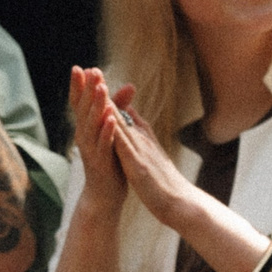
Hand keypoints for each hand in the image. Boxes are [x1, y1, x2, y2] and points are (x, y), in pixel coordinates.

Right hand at [69, 68, 131, 218]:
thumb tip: (130, 84)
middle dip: (87, 89)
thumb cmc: (109, 158)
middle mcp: (84, 136)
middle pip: (84, 109)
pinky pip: (103, 144)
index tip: (80, 67)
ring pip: (92, 124)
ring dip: (97, 106)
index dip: (79, 86)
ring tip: (101, 88)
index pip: (80, 103)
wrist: (104, 193)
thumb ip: (120, 108)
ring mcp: (90, 149)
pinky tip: (112, 118)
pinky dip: (107, 131)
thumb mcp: (114, 130)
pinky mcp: (100, 162)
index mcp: (86, 128)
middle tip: (90, 70)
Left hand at [103, 85, 203, 229]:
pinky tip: (108, 121)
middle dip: (106, 93)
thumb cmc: (165, 179)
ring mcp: (141, 151)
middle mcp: (142, 139)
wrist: (179, 201)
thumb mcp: (152, 152)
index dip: (109, 95)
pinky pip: (126, 147)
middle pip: (121, 112)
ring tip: (97, 88)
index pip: (123, 112)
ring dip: (109, 105)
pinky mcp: (139, 165)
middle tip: (93, 70)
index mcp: (143, 137)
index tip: (96, 76)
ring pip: (122, 124)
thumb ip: (142, 134)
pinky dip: (116, 132)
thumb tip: (131, 117)